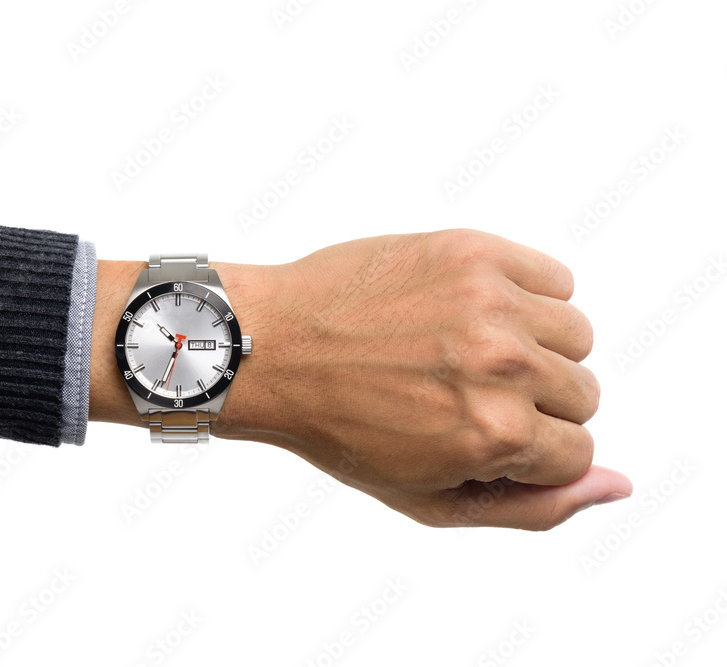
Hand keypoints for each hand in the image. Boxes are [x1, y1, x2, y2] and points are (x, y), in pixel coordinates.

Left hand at [211, 229, 631, 529]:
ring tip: (466, 351)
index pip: (578, 451)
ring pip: (576, 334)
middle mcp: (503, 364)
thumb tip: (618, 484)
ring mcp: (490, 300)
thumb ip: (534, 506)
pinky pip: (555, 279)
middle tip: (463, 393)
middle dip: (534, 402)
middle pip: (583, 392)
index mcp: (495, 435)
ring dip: (535, 348)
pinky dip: (527, 298)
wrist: (275, 348)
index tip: (478, 434)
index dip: (528, 450)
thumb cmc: (343, 430)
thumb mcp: (430, 500)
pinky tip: (470, 311)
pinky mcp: (473, 252)